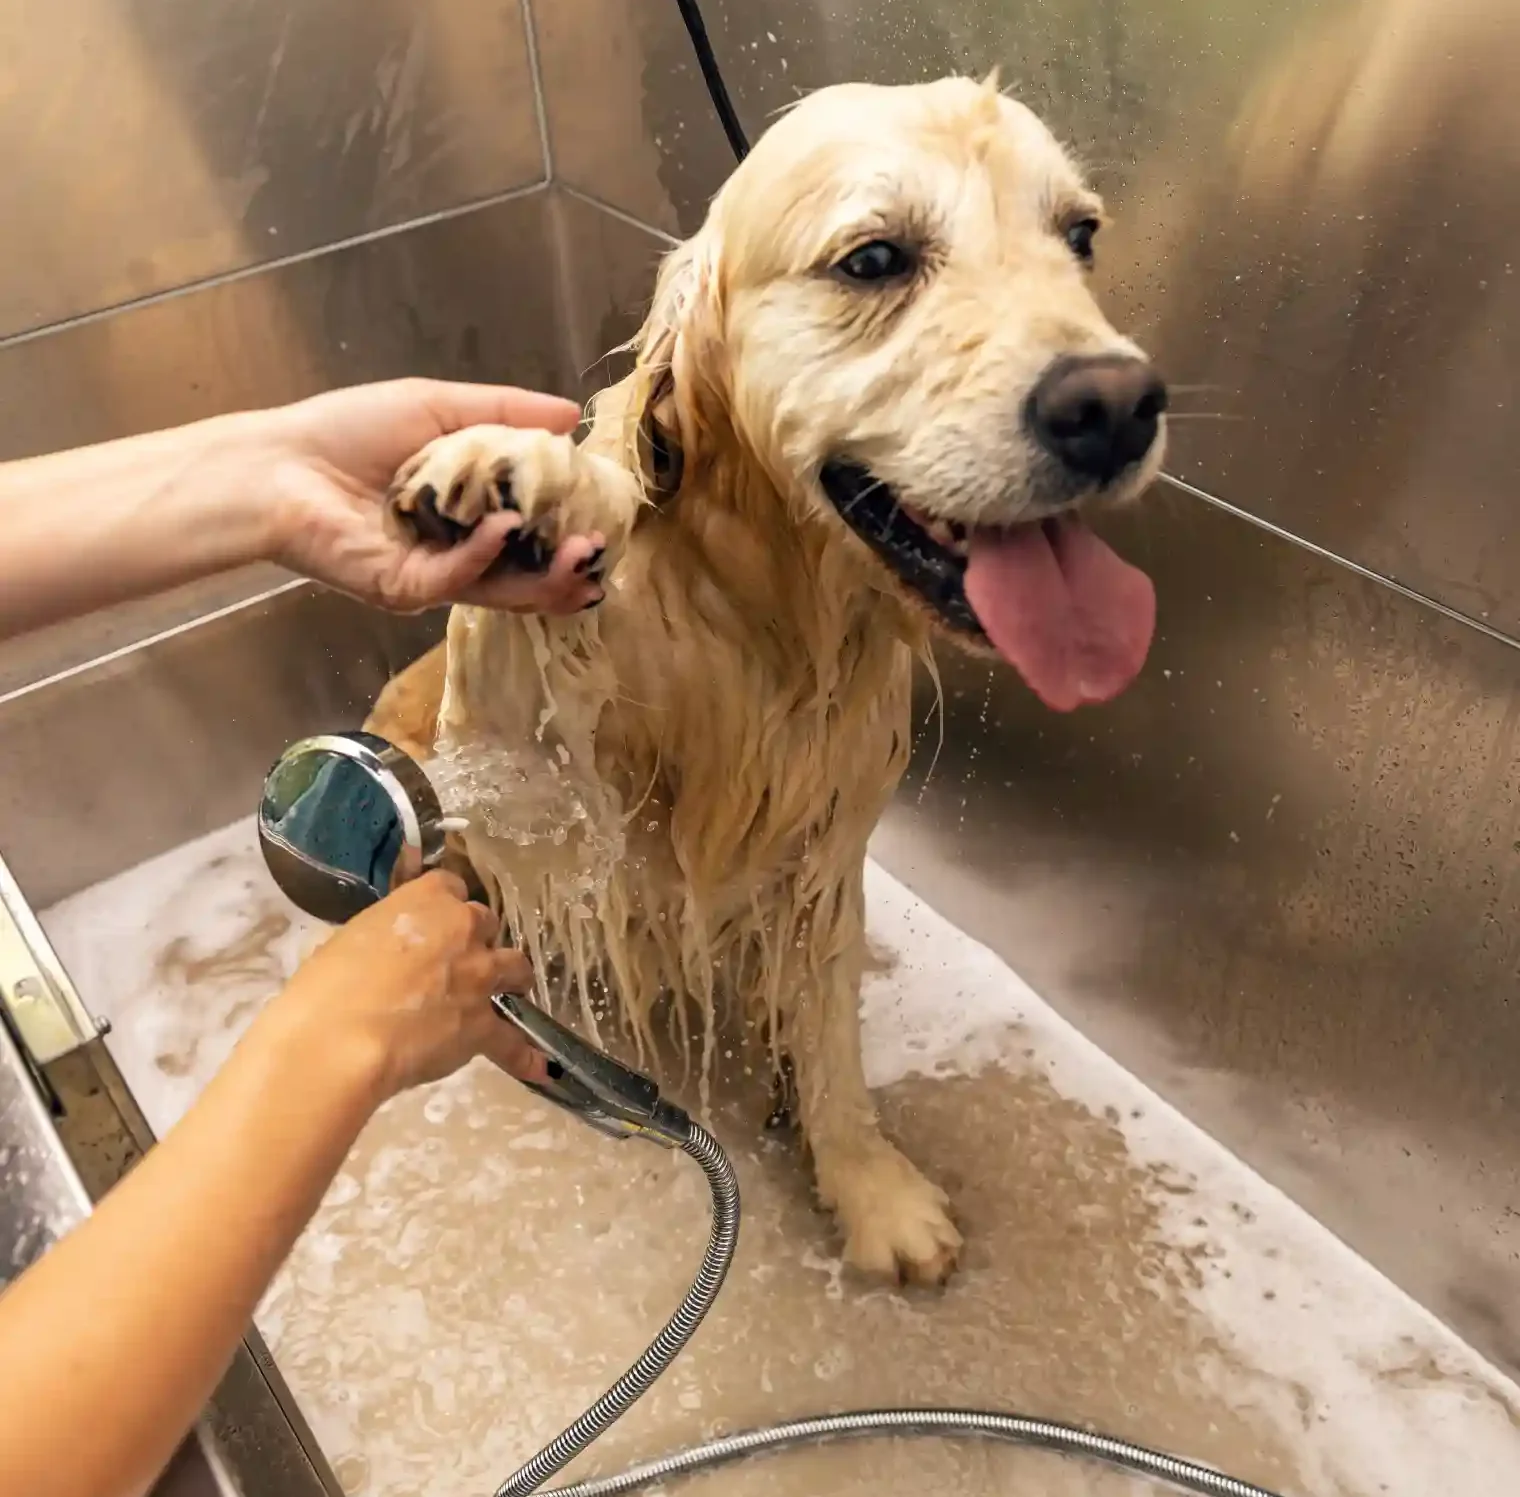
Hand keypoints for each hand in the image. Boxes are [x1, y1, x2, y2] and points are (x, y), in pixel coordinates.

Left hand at [261, 378, 603, 614]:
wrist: (276, 465)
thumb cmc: (346, 432)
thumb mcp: (437, 407)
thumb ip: (504, 413)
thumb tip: (570, 415)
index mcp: (465, 514)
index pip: (531, 532)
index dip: (568, 529)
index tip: (603, 517)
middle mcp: (455, 553)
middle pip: (526, 572)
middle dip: (569, 569)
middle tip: (600, 549)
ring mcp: (432, 577)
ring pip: (503, 589)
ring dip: (546, 577)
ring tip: (581, 554)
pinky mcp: (406, 590)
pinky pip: (457, 579)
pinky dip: (484, 553)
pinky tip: (504, 526)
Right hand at [269, 870, 548, 1101]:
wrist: (340, 1038)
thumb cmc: (326, 985)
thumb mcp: (348, 939)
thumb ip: (382, 937)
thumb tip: (382, 954)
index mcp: (427, 898)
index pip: (449, 887)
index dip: (444, 908)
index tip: (434, 925)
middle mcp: (463, 928)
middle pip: (485, 924)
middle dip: (474, 941)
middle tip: (457, 963)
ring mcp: (480, 976)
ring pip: (514, 967)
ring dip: (511, 978)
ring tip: (508, 993)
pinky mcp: (484, 1024)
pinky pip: (512, 1042)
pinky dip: (523, 1055)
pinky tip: (539, 1067)